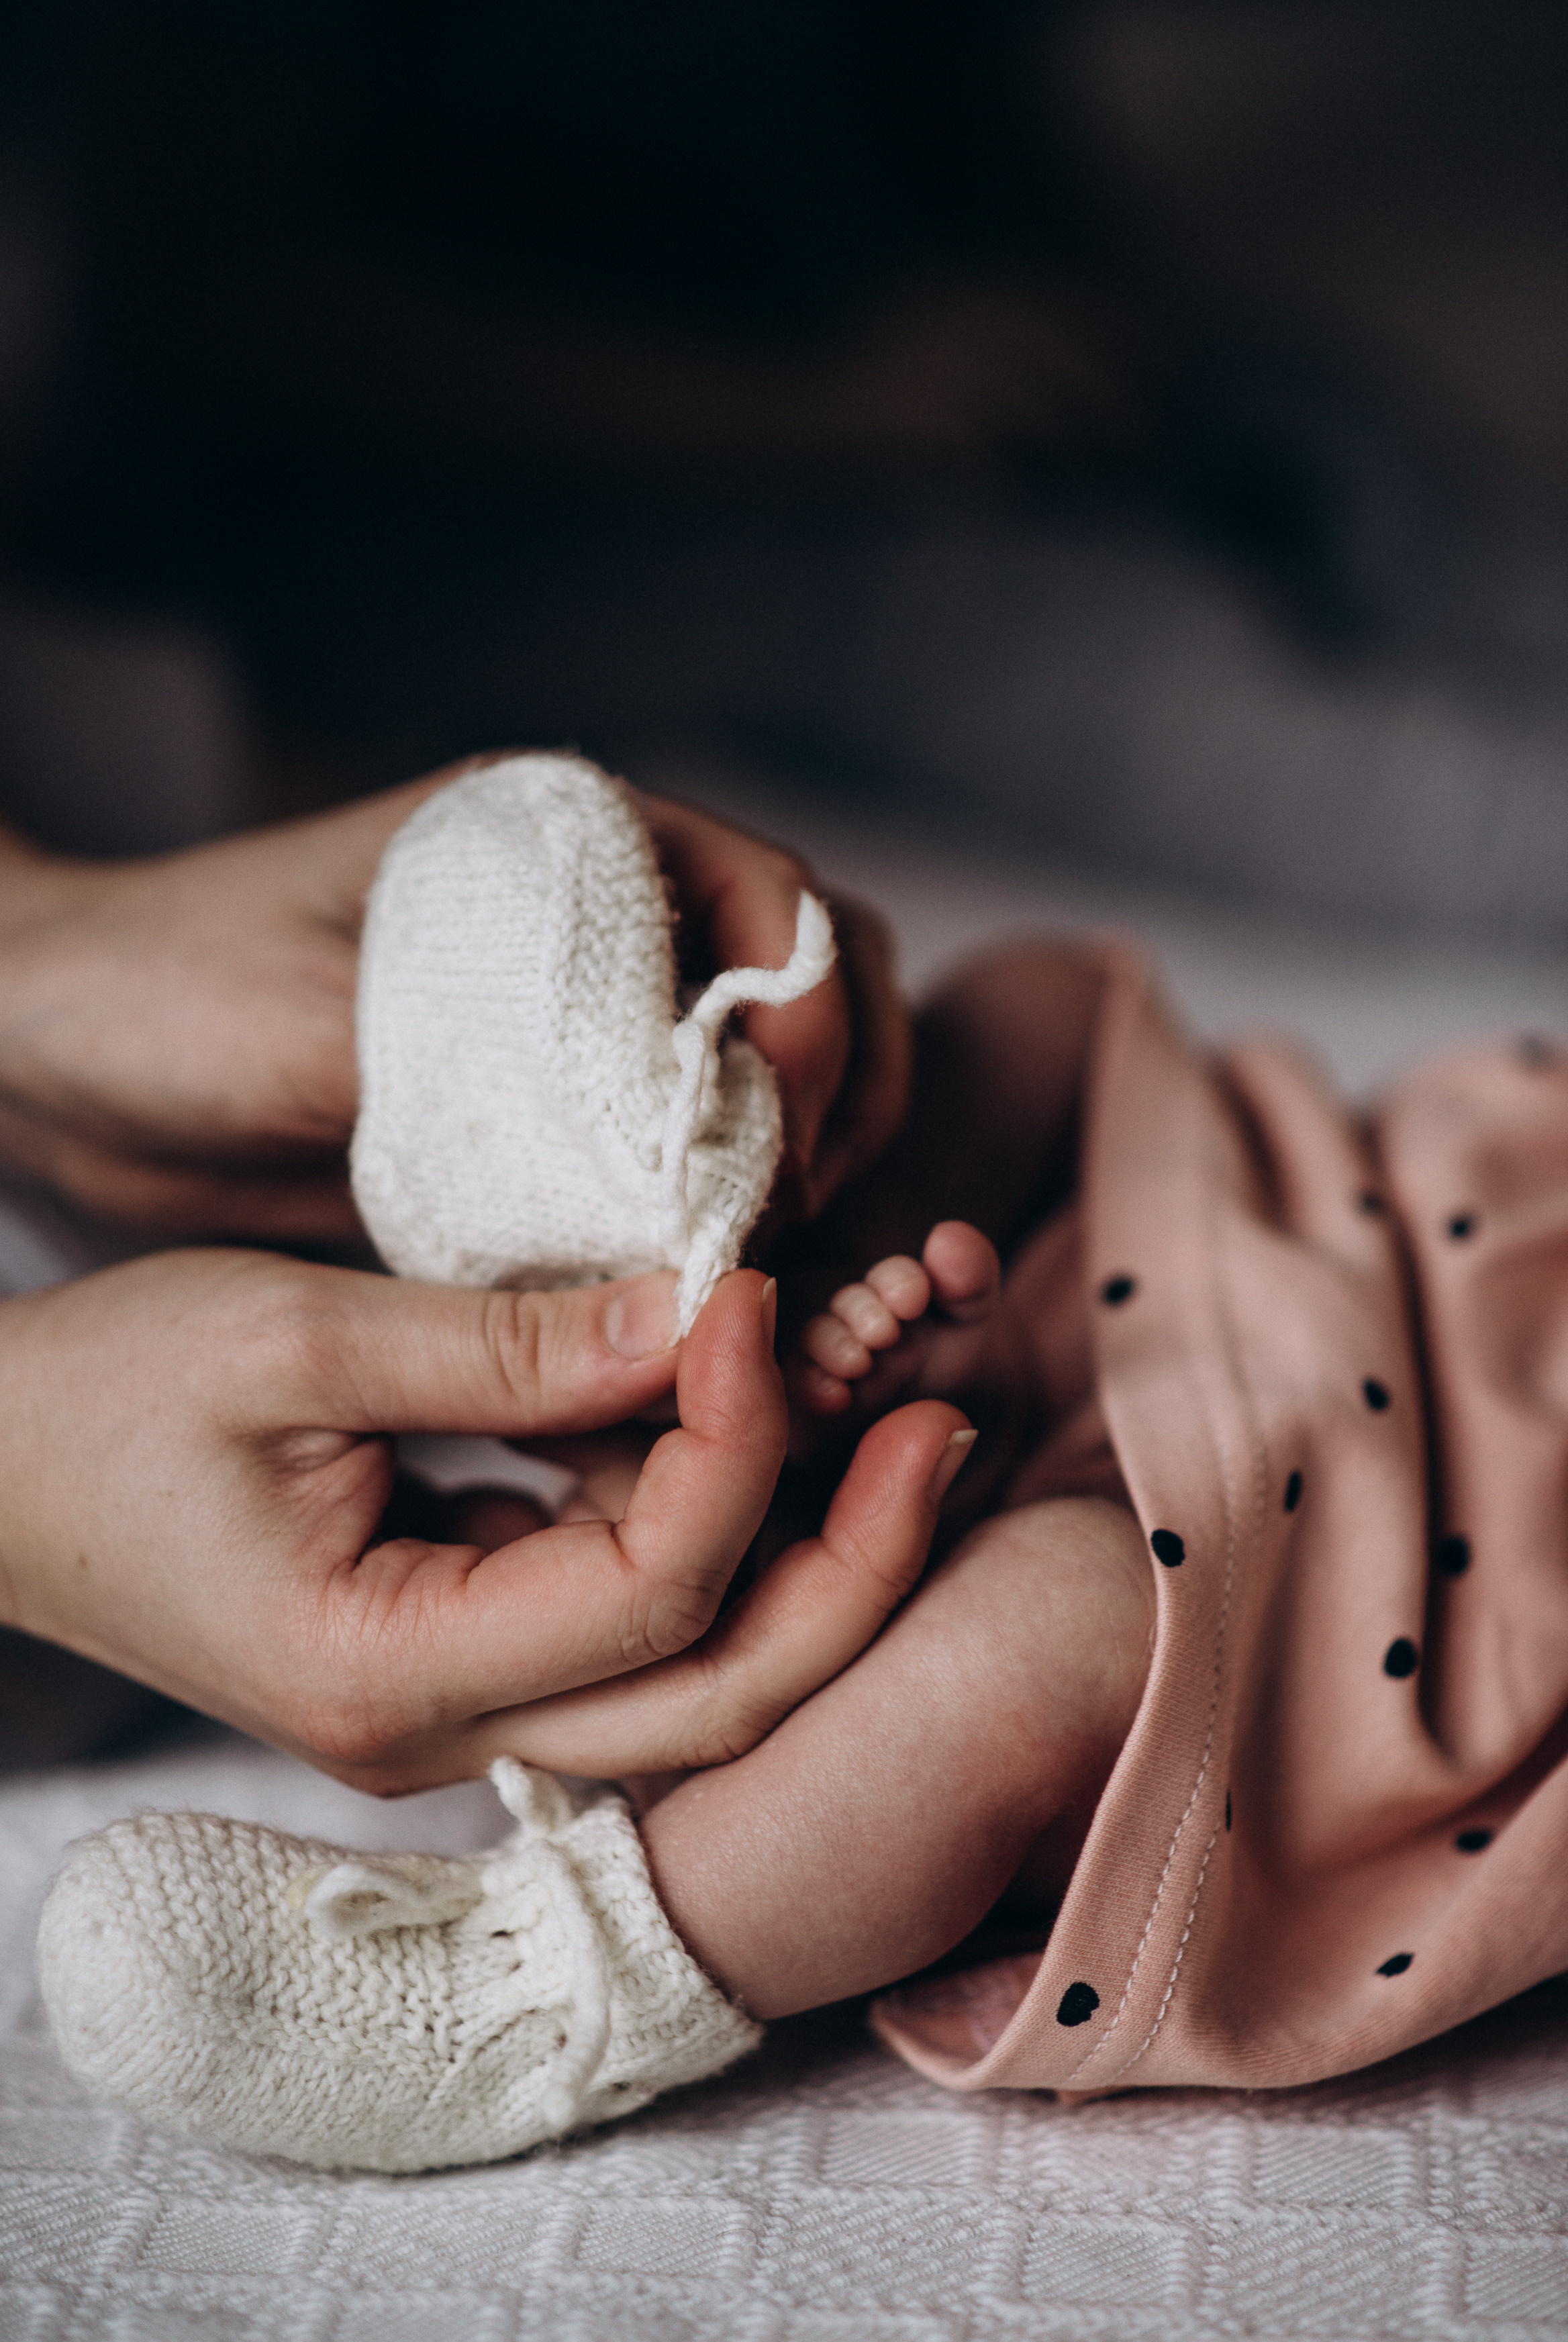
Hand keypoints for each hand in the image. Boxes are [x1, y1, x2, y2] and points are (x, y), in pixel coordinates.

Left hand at [0, 761, 909, 1240]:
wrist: (66, 1064)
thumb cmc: (161, 996)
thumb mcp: (305, 1022)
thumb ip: (466, 1078)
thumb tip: (629, 1167)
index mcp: (561, 845)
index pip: (773, 896)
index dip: (811, 1009)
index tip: (782, 1122)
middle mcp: (599, 929)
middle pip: (816, 990)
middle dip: (843, 1098)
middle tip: (792, 1210)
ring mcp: (582, 1032)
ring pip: (771, 1089)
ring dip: (801, 1173)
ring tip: (754, 1267)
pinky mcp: (550, 1130)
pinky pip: (679, 1174)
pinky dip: (715, 1234)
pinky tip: (693, 1305)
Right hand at [0, 1258, 966, 1790]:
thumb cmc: (96, 1400)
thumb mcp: (289, 1339)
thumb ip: (508, 1340)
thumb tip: (701, 1311)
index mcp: (384, 1675)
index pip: (647, 1593)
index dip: (736, 1440)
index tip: (751, 1293)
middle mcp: (444, 1729)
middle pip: (721, 1692)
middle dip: (855, 1556)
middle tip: (941, 1412)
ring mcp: (463, 1700)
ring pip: (701, 1669)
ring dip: (811, 1538)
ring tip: (896, 1398)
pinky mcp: (470, 1641)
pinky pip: (636, 1613)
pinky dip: (716, 1515)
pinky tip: (772, 1416)